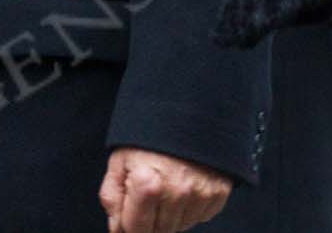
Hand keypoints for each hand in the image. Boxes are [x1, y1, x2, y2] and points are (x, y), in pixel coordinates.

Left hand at [99, 147, 231, 231]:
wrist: (187, 110)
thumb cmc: (148, 135)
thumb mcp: (120, 160)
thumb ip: (113, 197)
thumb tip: (117, 229)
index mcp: (147, 184)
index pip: (136, 229)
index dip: (128, 226)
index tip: (129, 218)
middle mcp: (177, 192)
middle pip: (159, 231)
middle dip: (149, 220)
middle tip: (147, 196)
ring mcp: (200, 194)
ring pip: (180, 226)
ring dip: (170, 215)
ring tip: (166, 187)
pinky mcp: (218, 193)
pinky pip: (200, 216)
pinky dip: (190, 208)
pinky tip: (183, 186)